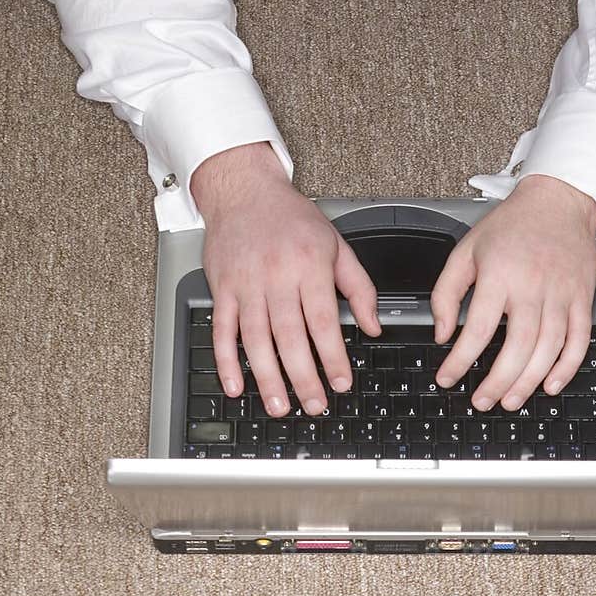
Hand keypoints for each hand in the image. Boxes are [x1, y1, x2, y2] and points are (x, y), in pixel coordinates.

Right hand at [190, 142, 380, 414]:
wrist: (243, 189)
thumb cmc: (290, 218)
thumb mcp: (336, 244)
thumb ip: (359, 287)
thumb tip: (373, 326)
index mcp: (309, 266)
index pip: (323, 321)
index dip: (332, 356)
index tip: (341, 383)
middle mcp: (276, 276)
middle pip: (290, 336)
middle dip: (303, 377)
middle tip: (313, 405)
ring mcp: (246, 284)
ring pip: (255, 339)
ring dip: (267, 377)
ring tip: (279, 406)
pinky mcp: (222, 289)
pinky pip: (222, 331)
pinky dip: (226, 361)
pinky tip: (236, 386)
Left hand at [430, 174, 595, 409]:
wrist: (558, 200)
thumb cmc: (512, 226)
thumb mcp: (466, 251)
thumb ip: (447, 293)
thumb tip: (442, 332)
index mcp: (500, 275)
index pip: (478, 330)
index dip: (460, 361)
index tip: (447, 378)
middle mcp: (533, 286)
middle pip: (517, 347)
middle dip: (497, 382)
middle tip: (482, 401)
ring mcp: (561, 294)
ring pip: (548, 350)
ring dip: (529, 382)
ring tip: (511, 401)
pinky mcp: (582, 298)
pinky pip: (578, 340)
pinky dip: (566, 368)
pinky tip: (550, 385)